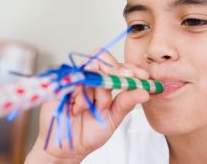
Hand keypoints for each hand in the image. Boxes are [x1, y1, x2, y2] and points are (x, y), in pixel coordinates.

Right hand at [25, 50, 149, 163]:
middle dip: (117, 71)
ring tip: (94, 109)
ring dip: (98, 92)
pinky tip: (78, 110)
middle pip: (103, 59)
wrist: (69, 148)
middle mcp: (90, 78)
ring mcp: (76, 80)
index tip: (143, 76)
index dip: (131, 67)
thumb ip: (126, 103)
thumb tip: (145, 92)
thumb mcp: (113, 118)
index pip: (117, 66)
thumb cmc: (90, 132)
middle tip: (127, 79)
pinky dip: (81, 97)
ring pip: (92, 71)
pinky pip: (76, 82)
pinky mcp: (62, 85)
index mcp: (104, 83)